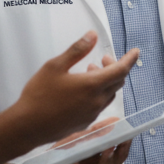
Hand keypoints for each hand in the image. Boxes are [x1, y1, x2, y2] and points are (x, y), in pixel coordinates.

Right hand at [3, 31, 137, 146]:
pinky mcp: (85, 123)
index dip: (130, 59)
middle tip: (103, 59)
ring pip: (109, 94)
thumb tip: (92, 36)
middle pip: (117, 82)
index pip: (121, 70)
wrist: (27, 126)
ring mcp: (92, 114)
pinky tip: (82, 90)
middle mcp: (97, 101)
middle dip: (114, 68)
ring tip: (89, 72)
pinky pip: (99, 105)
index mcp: (92, 85)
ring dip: (105, 81)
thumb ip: (77, 50)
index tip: (135, 52)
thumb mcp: (55, 66)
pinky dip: (98, 94)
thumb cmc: (38, 96)